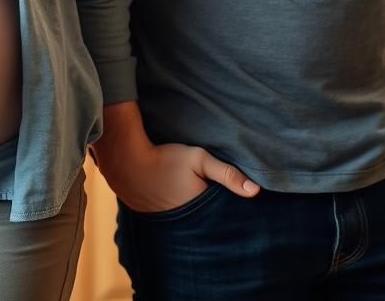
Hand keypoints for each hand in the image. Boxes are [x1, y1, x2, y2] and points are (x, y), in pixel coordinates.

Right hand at [96, 139, 259, 212]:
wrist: (127, 164)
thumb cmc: (165, 159)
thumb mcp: (198, 159)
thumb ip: (227, 173)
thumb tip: (256, 191)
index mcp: (202, 211)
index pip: (227, 219)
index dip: (238, 213)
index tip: (251, 208)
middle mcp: (190, 224)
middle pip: (214, 225)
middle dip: (224, 219)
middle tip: (236, 210)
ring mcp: (175, 226)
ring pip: (199, 226)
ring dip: (207, 220)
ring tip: (215, 210)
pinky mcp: (163, 222)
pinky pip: (184, 225)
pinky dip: (192, 219)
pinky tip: (194, 210)